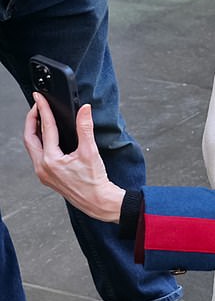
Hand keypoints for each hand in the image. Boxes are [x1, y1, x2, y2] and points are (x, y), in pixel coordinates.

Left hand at [24, 93, 125, 222]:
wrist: (98, 202)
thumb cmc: (95, 182)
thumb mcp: (90, 151)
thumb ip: (85, 128)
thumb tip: (84, 110)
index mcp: (51, 160)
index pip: (45, 128)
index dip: (43, 110)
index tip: (39, 98)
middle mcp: (43, 168)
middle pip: (29, 138)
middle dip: (31, 120)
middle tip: (36, 107)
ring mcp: (43, 174)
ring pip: (32, 147)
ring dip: (34, 132)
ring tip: (40, 119)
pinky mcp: (48, 177)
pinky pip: (38, 156)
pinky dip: (39, 143)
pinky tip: (47, 138)